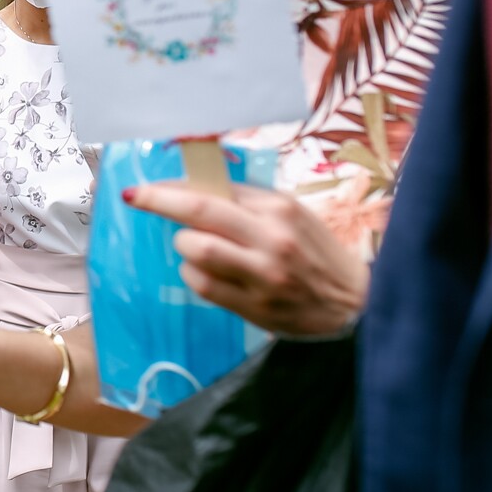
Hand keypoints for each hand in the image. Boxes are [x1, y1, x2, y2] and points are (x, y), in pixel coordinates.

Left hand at [125, 182, 368, 336]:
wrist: (356, 304)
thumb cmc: (317, 253)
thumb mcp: (292, 215)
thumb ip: (247, 202)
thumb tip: (194, 187)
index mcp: (280, 209)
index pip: (213, 191)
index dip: (172, 187)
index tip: (144, 187)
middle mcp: (271, 238)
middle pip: (200, 213)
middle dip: (159, 202)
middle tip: (135, 198)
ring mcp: (262, 274)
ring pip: (196, 251)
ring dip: (184, 246)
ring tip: (194, 246)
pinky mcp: (255, 305)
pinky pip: (203, 285)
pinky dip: (194, 274)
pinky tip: (206, 272)